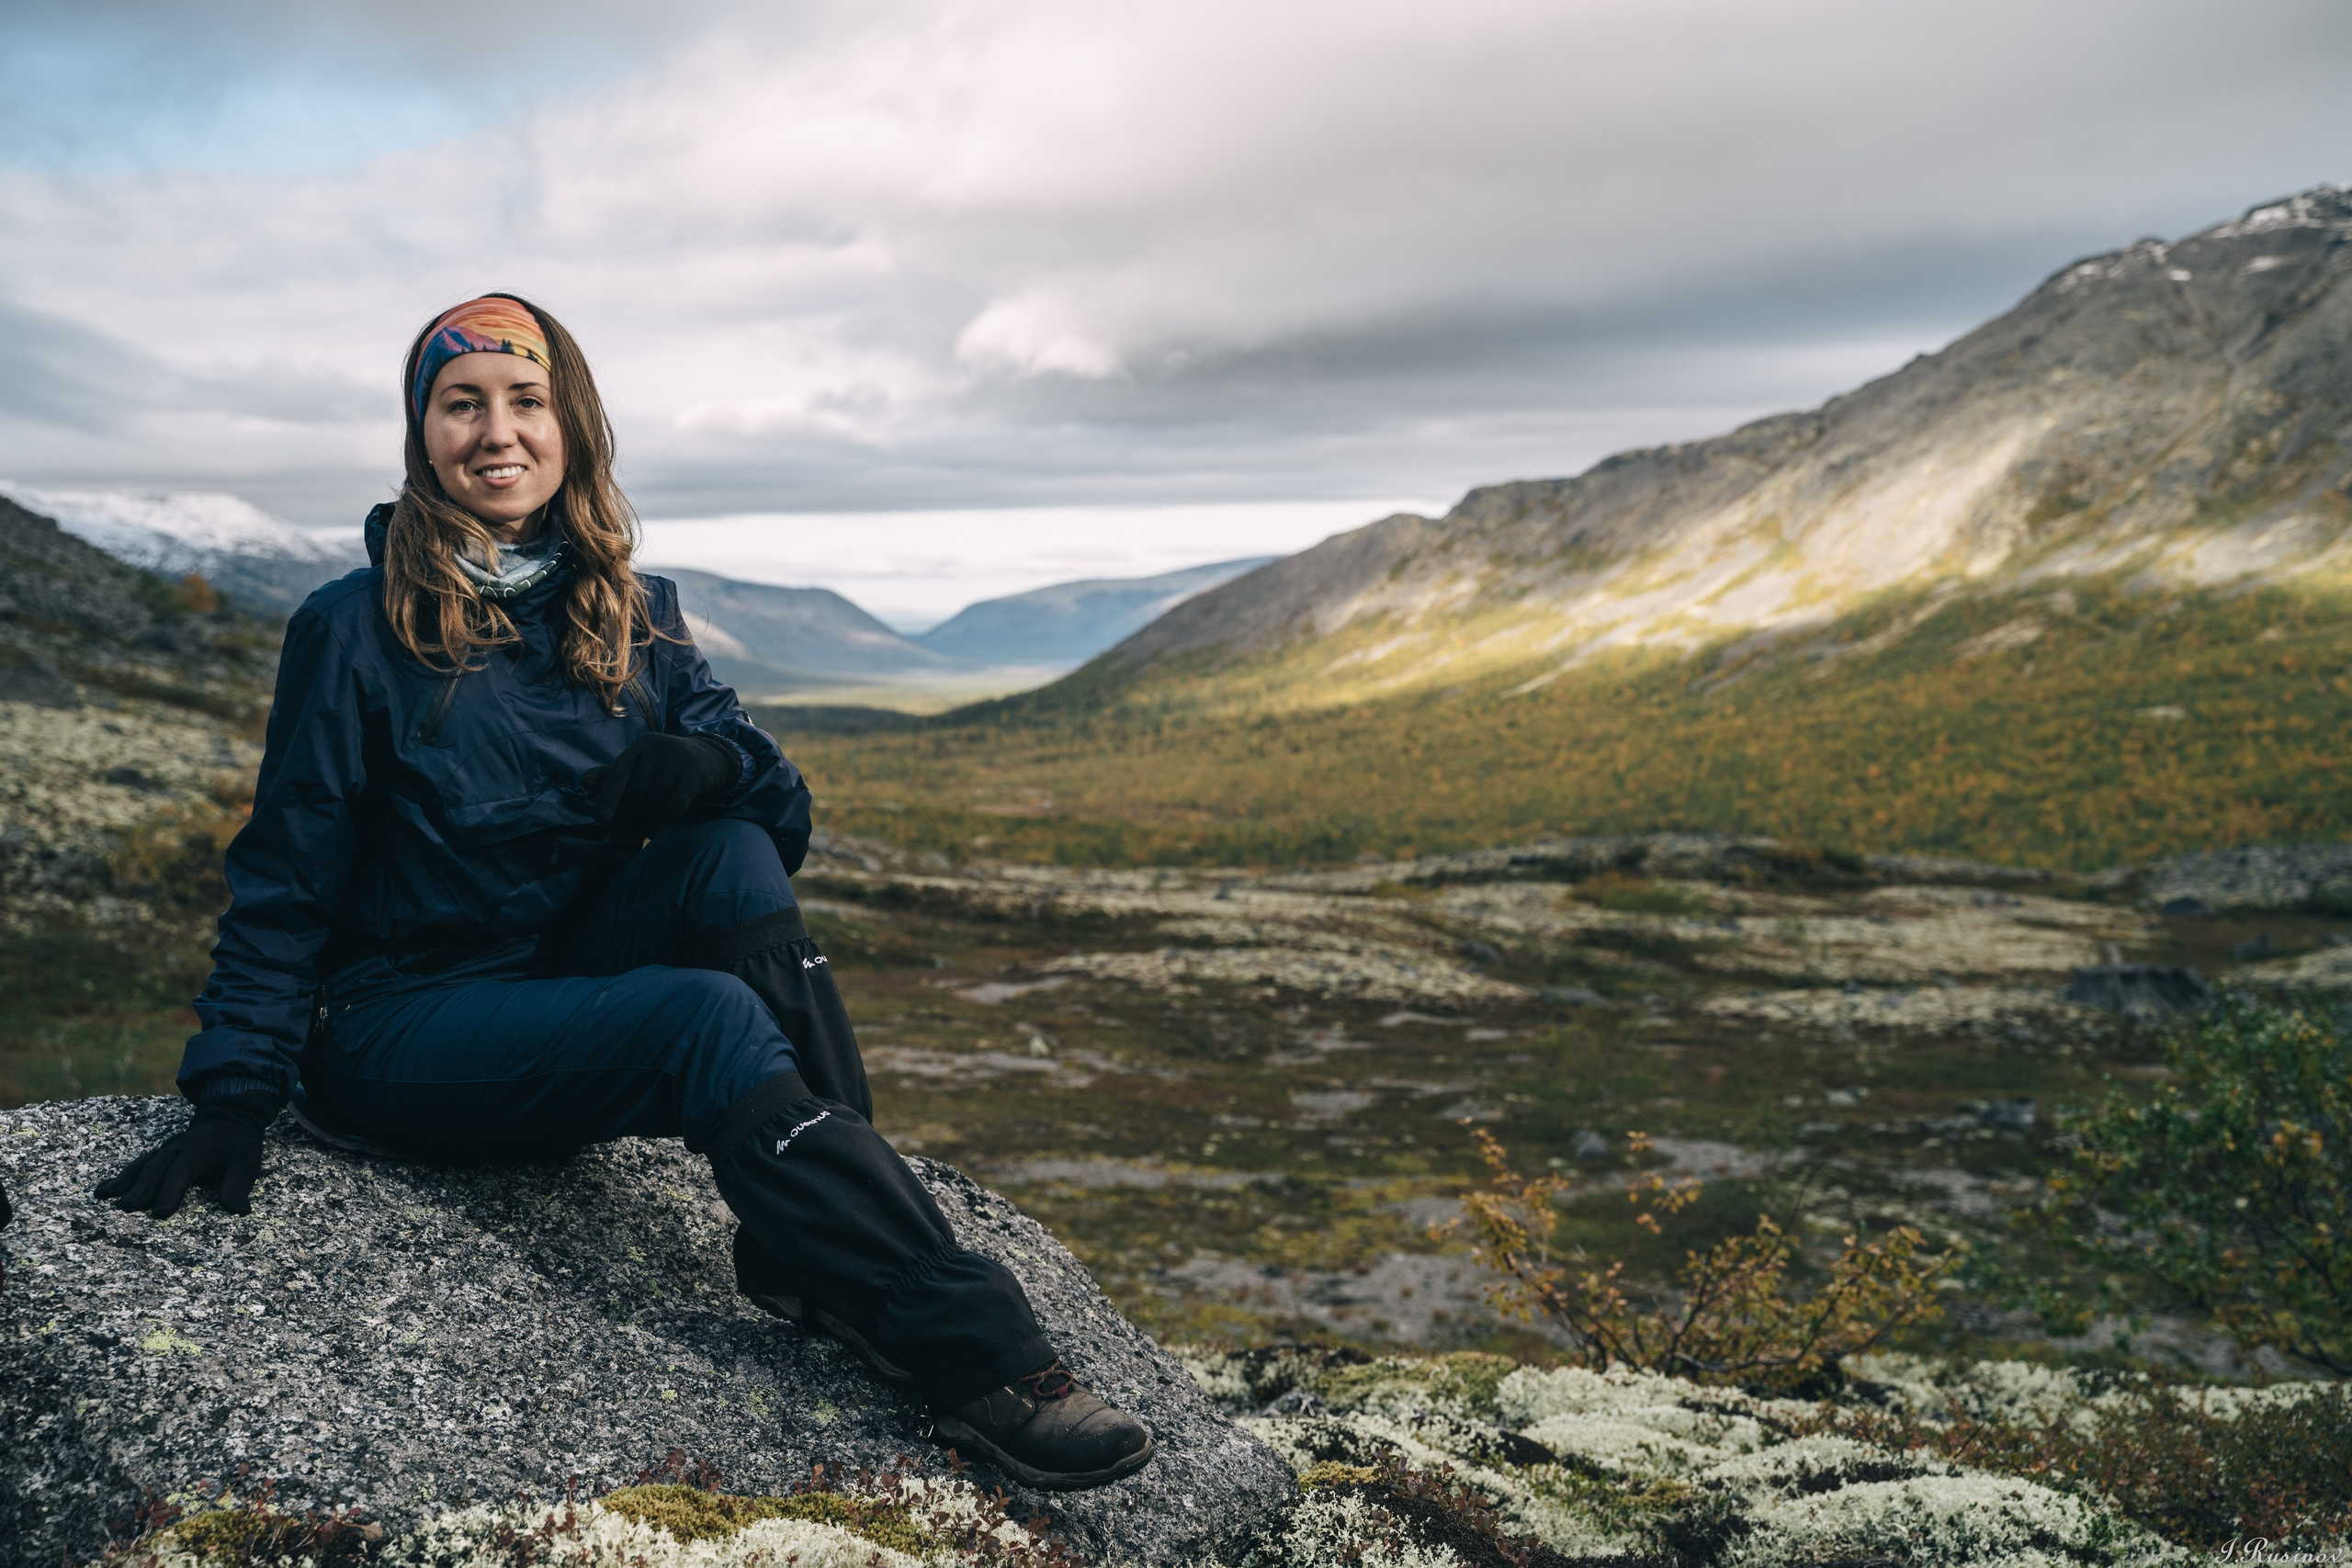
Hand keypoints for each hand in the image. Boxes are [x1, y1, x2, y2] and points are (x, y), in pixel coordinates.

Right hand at [93, 1091, 281, 1218]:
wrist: (230, 1116)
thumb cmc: (239, 1144)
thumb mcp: (248, 1162)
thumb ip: (240, 1184)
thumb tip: (240, 1211)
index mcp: (198, 1149)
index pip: (181, 1171)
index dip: (171, 1191)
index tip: (161, 1213)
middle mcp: (177, 1147)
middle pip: (155, 1168)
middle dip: (140, 1188)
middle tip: (126, 1208)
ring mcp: (165, 1148)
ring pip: (142, 1165)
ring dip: (123, 1181)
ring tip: (103, 1197)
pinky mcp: (159, 1153)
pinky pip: (138, 1164)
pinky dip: (121, 1176)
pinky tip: (103, 1190)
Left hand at [583, 733, 737, 847]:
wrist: (708, 759)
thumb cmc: (664, 767)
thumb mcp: (640, 766)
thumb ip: (613, 775)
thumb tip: (583, 780)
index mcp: (640, 746)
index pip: (619, 772)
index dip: (607, 796)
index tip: (599, 819)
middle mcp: (659, 748)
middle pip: (636, 790)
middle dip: (624, 817)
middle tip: (616, 839)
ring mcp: (679, 761)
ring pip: (654, 799)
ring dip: (640, 824)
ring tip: (632, 840)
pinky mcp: (696, 775)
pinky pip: (675, 804)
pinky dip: (661, 822)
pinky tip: (651, 835)